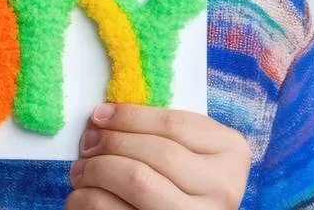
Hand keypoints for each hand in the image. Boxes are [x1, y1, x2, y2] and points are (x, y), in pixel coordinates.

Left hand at [68, 103, 249, 209]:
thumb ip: (161, 131)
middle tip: (86, 142)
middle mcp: (224, 188)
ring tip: (82, 170)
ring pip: (138, 181)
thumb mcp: (189, 149)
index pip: (174, 125)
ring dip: (96, 170)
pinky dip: (90, 199)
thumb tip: (103, 116)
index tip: (99, 114)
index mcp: (231, 153)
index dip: (129, 116)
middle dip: (111, 143)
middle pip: (156, 153)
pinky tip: (85, 194)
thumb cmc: (183, 179)